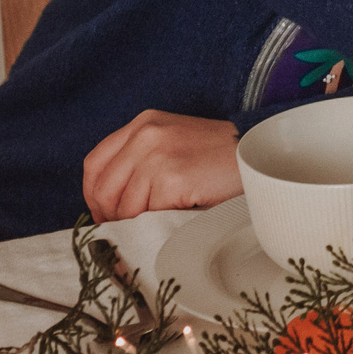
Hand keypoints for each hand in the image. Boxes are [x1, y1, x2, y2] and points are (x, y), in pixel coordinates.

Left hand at [82, 110, 239, 222]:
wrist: (258, 156)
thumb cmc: (218, 159)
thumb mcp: (172, 145)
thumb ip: (139, 161)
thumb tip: (107, 205)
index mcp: (143, 123)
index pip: (94, 163)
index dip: (94, 196)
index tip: (105, 214)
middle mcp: (145, 133)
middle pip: (103, 188)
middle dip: (112, 216)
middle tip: (127, 230)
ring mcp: (157, 153)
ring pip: (123, 206)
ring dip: (138, 222)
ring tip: (161, 220)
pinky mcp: (171, 176)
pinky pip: (146, 213)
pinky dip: (157, 222)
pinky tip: (176, 216)